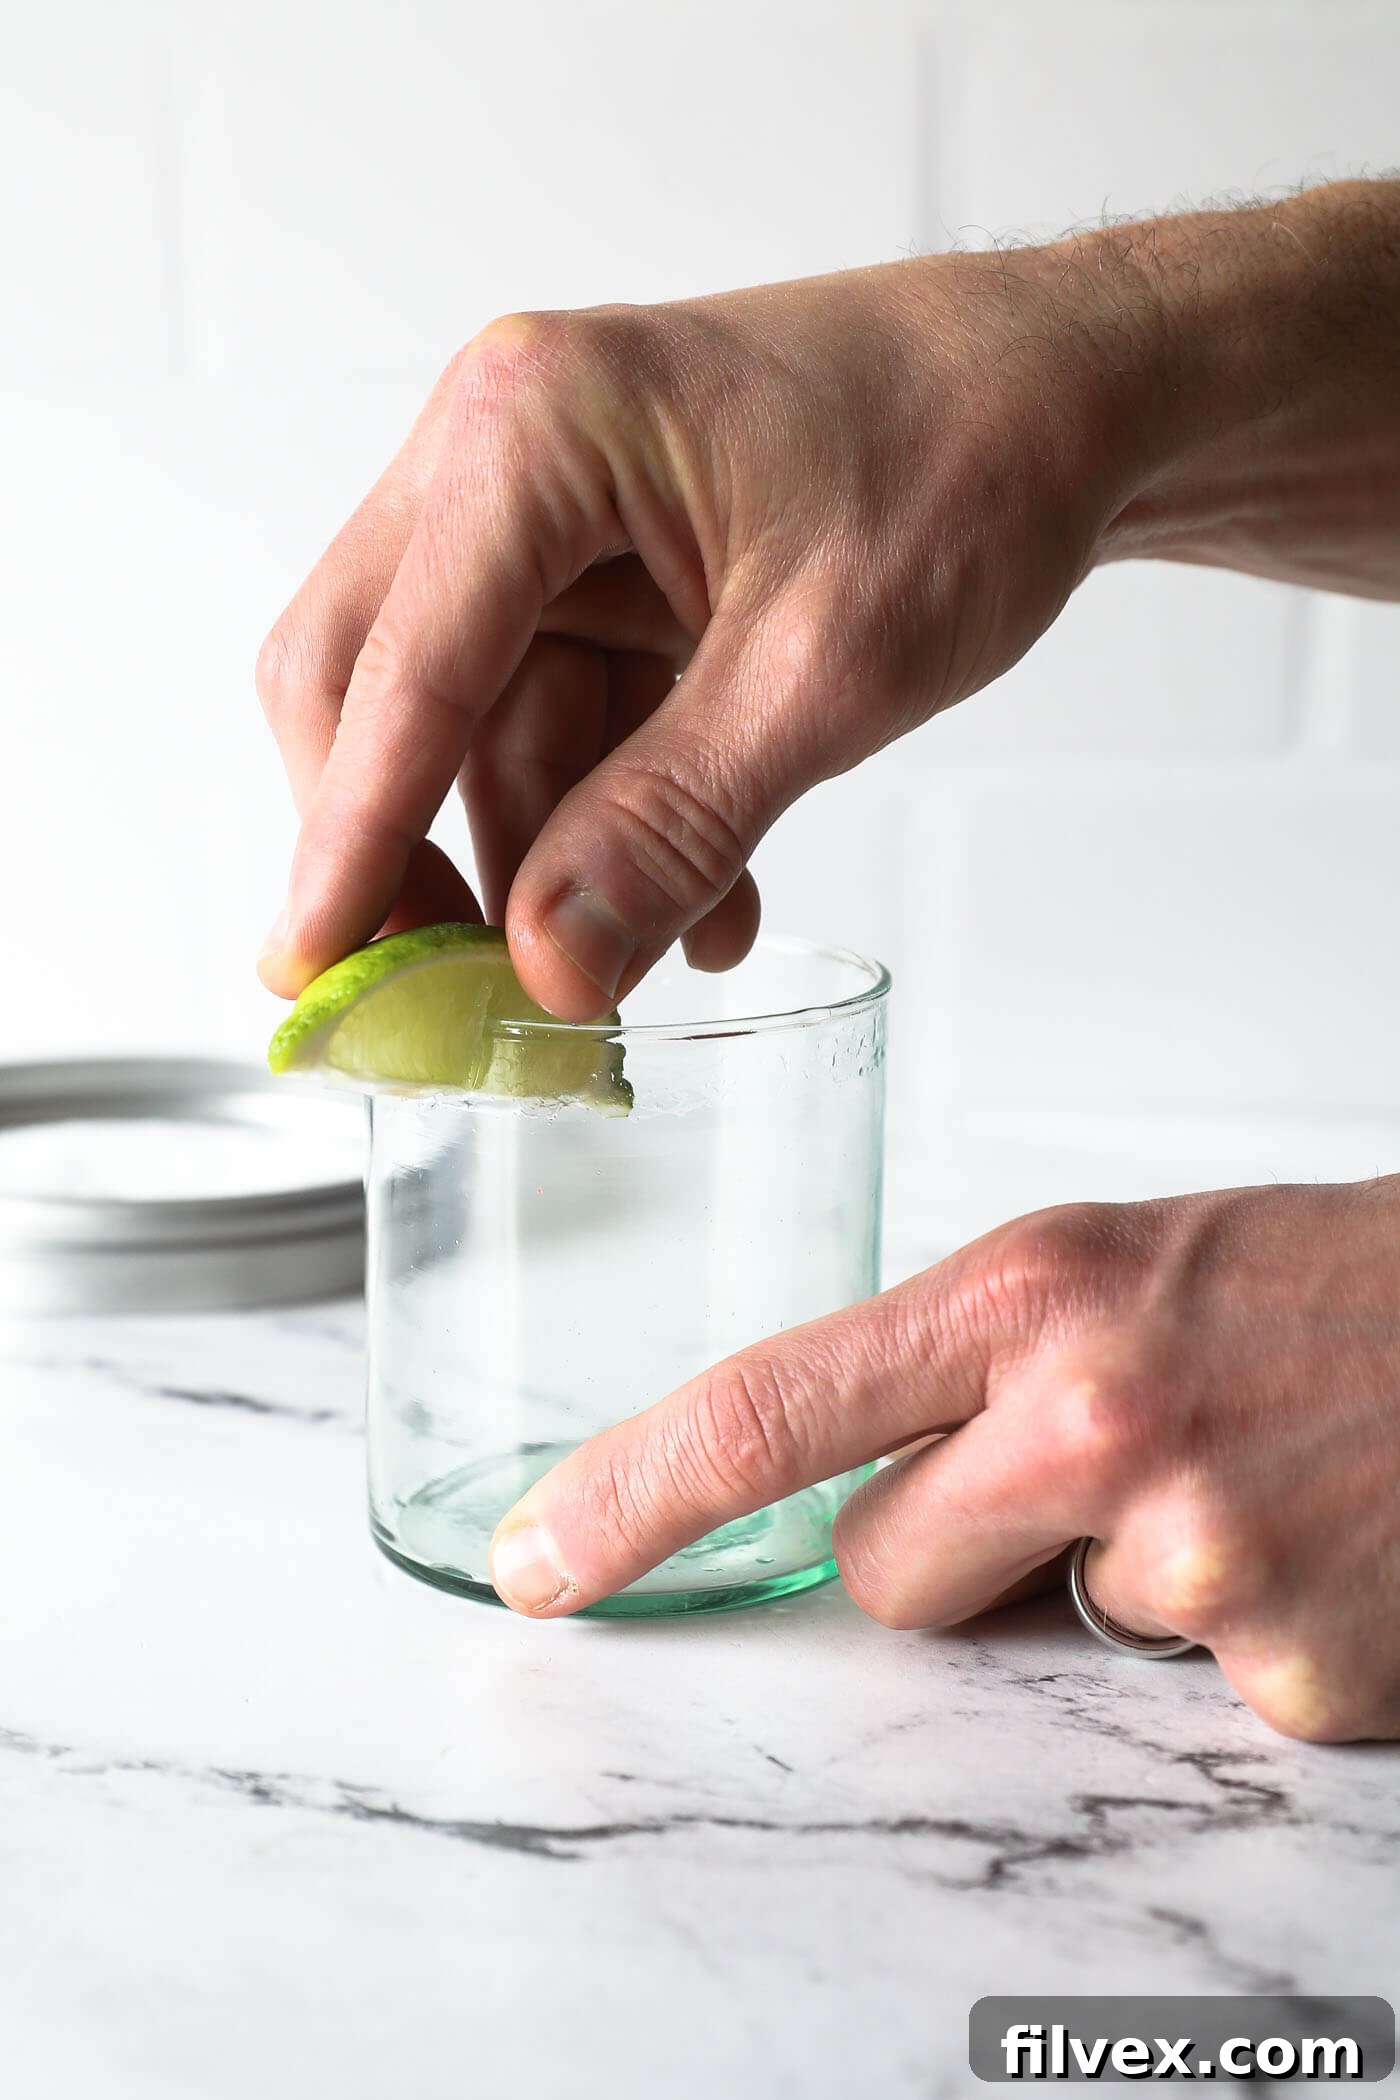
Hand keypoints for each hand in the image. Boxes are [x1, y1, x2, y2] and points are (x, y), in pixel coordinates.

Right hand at [256, 242, 1165, 1015]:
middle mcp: (510, 460)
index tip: (310, 974)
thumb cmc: (979, 455)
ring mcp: (555, 521)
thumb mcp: (828, 668)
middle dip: (415, 850)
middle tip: (448, 993)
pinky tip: (704, 909)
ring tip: (650, 967)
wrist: (1079, 393)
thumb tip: (548, 964)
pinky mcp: (610, 578)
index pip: (398, 666)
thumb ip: (676, 822)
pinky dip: (619, 828)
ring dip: (555, 864)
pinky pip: (571, 730)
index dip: (348, 837)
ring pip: (484, 733)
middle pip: (381, 687)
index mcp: (535, 430)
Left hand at [487, 1176, 1399, 1744]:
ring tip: (1230, 1482)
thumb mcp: (1114, 1268)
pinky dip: (1225, 1642)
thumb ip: (967, 1368)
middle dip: (949, 1550)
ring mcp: (1197, 1557)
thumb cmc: (1318, 1285)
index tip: (541, 1554)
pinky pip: (1176, 1694)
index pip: (771, 1407)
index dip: (631, 1492)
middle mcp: (1095, 1420)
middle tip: (1095, 1465)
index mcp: (1033, 1295)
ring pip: (1033, 1636)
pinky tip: (1307, 1544)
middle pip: (881, 1575)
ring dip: (1101, 1587)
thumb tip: (855, 1488)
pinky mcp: (1288, 1677)